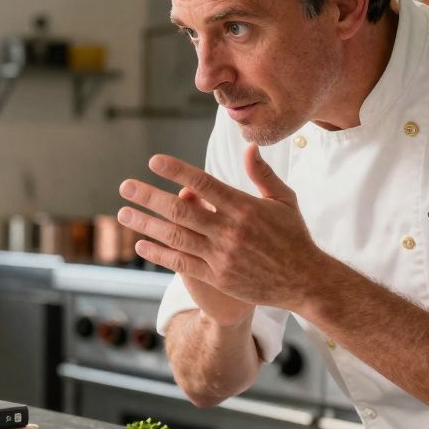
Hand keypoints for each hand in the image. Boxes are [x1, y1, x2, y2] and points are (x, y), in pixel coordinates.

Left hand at [118, 147, 320, 311]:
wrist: (305, 282)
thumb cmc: (294, 237)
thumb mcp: (284, 200)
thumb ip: (262, 174)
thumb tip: (248, 146)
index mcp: (245, 207)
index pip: (204, 183)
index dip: (177, 171)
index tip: (154, 161)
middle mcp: (230, 231)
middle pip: (181, 209)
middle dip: (149, 197)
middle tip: (125, 187)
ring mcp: (221, 256)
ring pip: (175, 236)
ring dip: (146, 224)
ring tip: (122, 213)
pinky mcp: (217, 277)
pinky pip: (181, 263)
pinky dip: (159, 253)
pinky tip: (141, 243)